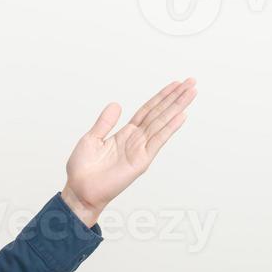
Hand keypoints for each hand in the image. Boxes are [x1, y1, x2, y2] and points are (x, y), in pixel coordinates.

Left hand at [60, 78, 198, 226]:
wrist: (79, 190)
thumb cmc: (82, 169)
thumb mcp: (91, 139)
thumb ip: (105, 122)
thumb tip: (116, 104)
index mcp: (125, 133)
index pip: (148, 110)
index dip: (161, 97)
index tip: (175, 84)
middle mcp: (136, 140)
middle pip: (160, 113)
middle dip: (176, 98)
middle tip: (192, 82)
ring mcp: (140, 149)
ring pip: (162, 123)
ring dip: (178, 107)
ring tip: (192, 92)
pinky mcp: (141, 161)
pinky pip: (158, 141)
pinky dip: (170, 128)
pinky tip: (181, 115)